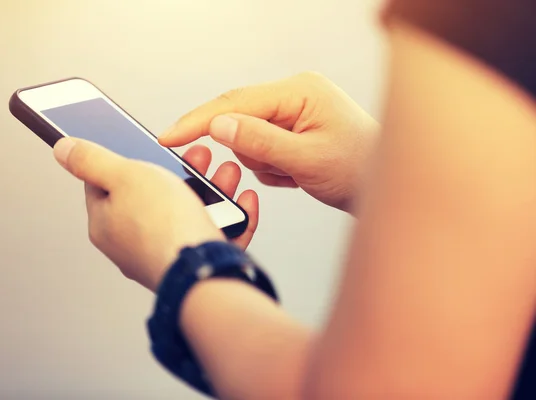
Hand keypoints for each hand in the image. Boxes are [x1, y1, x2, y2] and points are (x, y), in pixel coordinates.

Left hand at [52, 137, 257, 290]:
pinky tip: (242, 203)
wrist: (203, 273)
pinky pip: (213, 234)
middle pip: (154, 196)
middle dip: (180, 171)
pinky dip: (230, 217)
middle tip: (197, 156)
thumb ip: (92, 160)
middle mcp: (133, 243)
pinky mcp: (195, 263)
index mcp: (107, 222)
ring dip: (211, 189)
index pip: (106, 183)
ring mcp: (165, 253)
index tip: (145, 145)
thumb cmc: (162, 225)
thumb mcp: (124, 175)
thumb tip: (62, 149)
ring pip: (188, 214)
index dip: (126, 159)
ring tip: (226, 173)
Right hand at [158, 71, 378, 212]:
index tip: (168, 137)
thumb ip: (261, 141)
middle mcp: (295, 95)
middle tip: (273, 169)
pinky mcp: (293, 129)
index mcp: (300, 91)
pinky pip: (262, 149)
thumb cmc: (359, 170)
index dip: (198, 121)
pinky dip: (271, 167)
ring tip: (294, 173)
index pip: (236, 102)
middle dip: (246, 149)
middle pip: (240, 117)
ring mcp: (294, 112)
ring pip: (249, 138)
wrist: (390, 189)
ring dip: (263, 162)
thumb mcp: (308, 160)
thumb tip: (217, 126)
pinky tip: (296, 174)